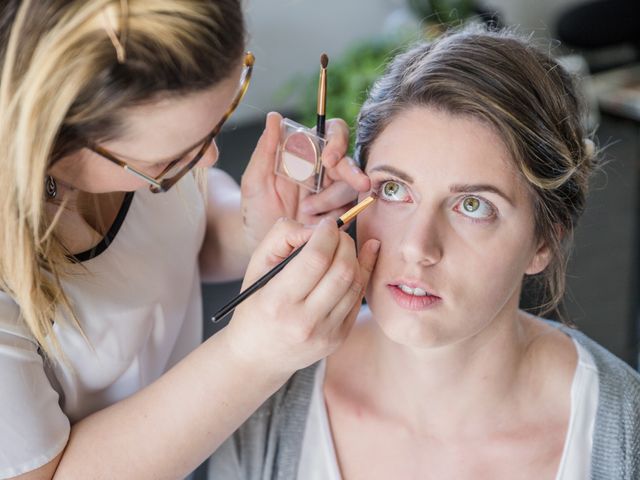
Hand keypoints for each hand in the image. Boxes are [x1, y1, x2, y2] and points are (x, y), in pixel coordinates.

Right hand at [224, 217, 379, 374]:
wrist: (257, 357)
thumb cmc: (255, 305)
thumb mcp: (256, 267)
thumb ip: (281, 237)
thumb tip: (316, 228)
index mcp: (277, 301)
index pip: (315, 258)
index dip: (327, 234)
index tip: (326, 224)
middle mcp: (303, 321)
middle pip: (342, 270)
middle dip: (344, 242)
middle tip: (336, 234)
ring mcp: (325, 333)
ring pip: (355, 283)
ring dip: (353, 258)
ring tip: (340, 248)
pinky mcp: (339, 338)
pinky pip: (358, 299)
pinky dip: (360, 275)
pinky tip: (357, 260)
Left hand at [241, 112, 370, 250]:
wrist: (260, 243)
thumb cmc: (255, 208)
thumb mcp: (254, 180)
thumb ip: (265, 149)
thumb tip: (274, 117)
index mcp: (305, 152)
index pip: (332, 132)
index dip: (337, 141)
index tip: (330, 159)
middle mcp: (322, 169)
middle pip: (348, 160)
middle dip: (353, 173)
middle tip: (359, 184)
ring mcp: (332, 191)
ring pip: (350, 187)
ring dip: (333, 199)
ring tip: (307, 211)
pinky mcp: (339, 213)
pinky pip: (350, 210)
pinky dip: (338, 216)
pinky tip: (318, 222)